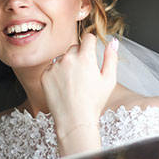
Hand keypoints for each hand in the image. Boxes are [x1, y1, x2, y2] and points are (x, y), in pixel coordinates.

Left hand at [41, 33, 117, 153]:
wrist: (74, 120)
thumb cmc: (93, 102)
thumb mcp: (109, 80)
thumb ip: (111, 58)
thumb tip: (113, 42)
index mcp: (85, 58)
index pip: (87, 37)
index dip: (91, 43)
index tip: (91, 51)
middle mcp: (68, 59)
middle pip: (74, 47)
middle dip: (79, 55)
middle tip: (83, 74)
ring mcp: (54, 66)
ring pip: (62, 57)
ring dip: (67, 64)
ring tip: (73, 83)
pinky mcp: (45, 75)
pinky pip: (51, 68)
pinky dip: (56, 74)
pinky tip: (63, 87)